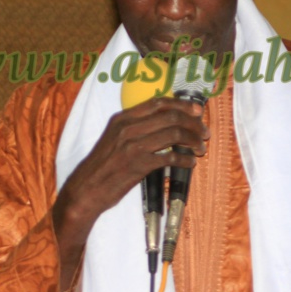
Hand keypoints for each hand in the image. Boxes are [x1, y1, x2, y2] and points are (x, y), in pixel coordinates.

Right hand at [51, 96, 207, 289]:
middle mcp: (127, 127)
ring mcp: (133, 146)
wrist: (86, 189)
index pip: (158, 102)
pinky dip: (184, 159)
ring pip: (174, 134)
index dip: (182, 104)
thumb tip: (165, 124)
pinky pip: (170, 157)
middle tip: (204, 132)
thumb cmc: (103, 166)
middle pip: (170, 116)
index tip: (197, 110)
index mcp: (122, 118)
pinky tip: (189, 163)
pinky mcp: (138, 164)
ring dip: (192, 140)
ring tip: (200, 149)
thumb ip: (136, 128)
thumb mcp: (114, 138)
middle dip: (193, 123)